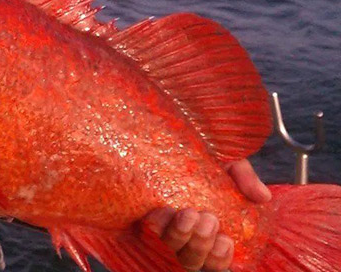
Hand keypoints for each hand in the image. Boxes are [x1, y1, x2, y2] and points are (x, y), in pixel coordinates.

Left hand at [145, 159, 271, 270]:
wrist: (167, 140)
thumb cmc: (199, 158)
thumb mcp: (226, 163)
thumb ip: (244, 177)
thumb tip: (262, 196)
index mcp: (208, 233)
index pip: (215, 263)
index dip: (219, 259)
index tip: (225, 240)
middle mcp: (184, 239)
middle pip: (191, 262)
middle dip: (200, 245)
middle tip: (207, 219)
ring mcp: (160, 232)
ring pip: (170, 253)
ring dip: (180, 237)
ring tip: (187, 213)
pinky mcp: (138, 222)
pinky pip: (146, 236)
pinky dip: (156, 228)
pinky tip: (162, 212)